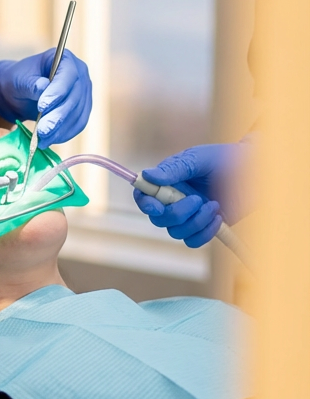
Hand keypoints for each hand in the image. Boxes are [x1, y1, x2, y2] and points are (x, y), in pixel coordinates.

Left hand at [0, 49, 91, 144]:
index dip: (58, 92)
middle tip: (42, 131)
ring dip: (60, 129)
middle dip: (58, 116)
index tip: (42, 106)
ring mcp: (83, 92)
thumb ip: (30, 83)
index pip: (68, 75)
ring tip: (42, 140)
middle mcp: (79, 74)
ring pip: (77, 113)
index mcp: (64, 58)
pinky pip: (78, 124)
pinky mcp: (82, 109)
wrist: (19, 93)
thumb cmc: (17, 80)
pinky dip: (64, 134)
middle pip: (75, 97)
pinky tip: (50, 140)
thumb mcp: (18, 79)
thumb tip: (43, 87)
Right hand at [133, 141, 252, 247]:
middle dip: (177, 213)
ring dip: (195, 222)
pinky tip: (218, 217)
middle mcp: (174, 199)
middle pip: (158, 219)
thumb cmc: (226, 158)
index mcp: (168, 181)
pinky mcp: (204, 227)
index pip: (143, 196)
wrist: (255, 170)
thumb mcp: (198, 159)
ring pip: (176, 232)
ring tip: (214, 206)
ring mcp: (189, 215)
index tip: (157, 206)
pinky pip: (193, 240)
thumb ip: (174, 168)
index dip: (145, 203)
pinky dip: (205, 232)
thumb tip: (148, 175)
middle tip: (198, 199)